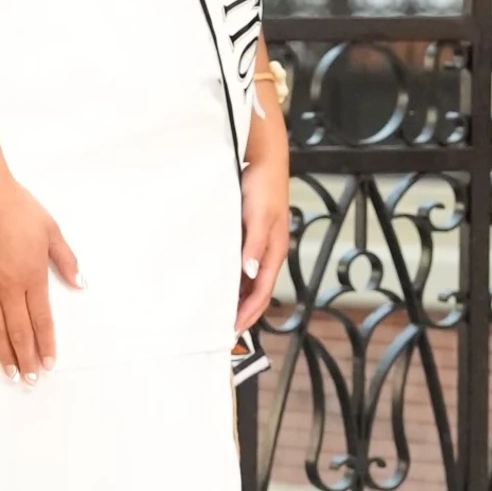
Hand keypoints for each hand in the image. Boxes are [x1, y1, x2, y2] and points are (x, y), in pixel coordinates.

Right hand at [0, 175, 82, 382]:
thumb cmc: (18, 207)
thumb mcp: (51, 230)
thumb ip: (66, 260)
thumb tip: (80, 284)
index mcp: (32, 276)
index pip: (41, 319)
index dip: (46, 344)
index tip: (49, 364)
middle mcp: (8, 287)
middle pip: (19, 331)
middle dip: (27, 358)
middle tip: (31, 380)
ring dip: (3, 353)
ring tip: (10, 373)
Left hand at [236, 157, 288, 334]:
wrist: (265, 160)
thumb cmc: (264, 186)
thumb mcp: (258, 217)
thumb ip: (253, 245)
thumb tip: (250, 273)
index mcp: (273, 252)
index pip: (261, 293)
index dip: (248, 314)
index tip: (233, 330)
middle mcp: (267, 253)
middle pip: (256, 292)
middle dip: (243, 312)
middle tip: (222, 329)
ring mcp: (259, 246)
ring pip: (248, 281)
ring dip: (237, 297)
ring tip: (218, 312)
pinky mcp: (250, 236)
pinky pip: (242, 265)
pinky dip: (233, 279)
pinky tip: (219, 282)